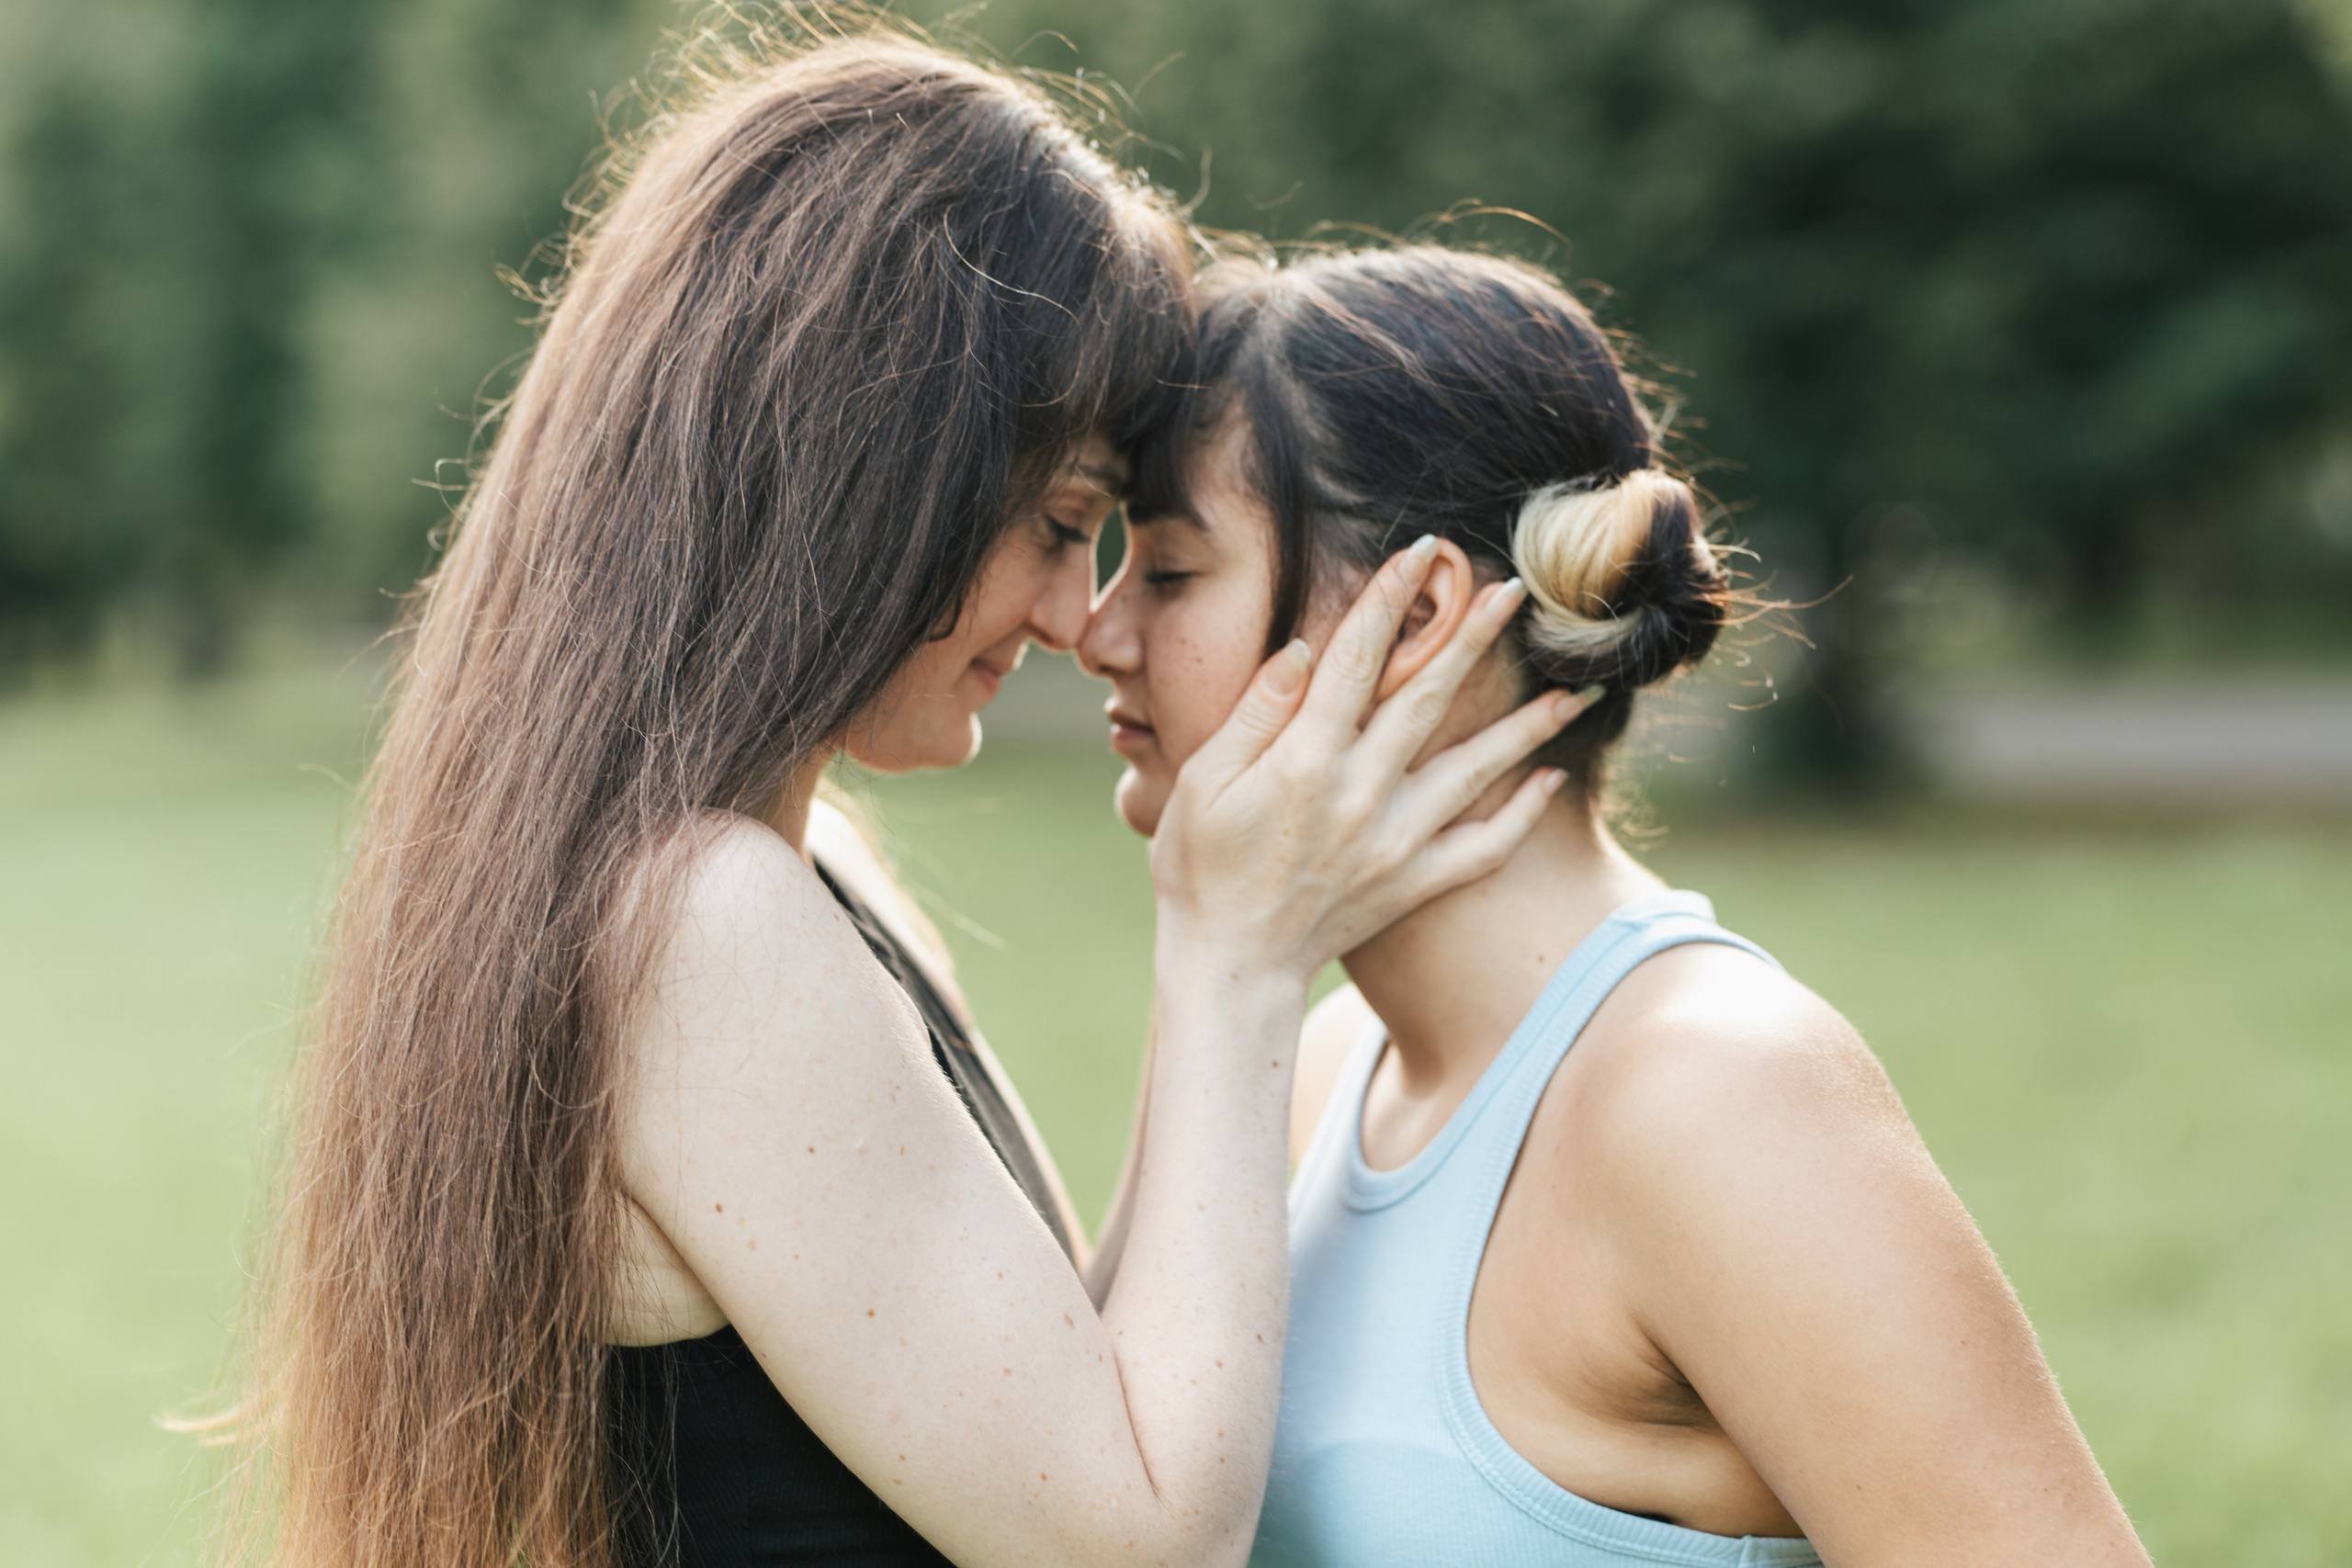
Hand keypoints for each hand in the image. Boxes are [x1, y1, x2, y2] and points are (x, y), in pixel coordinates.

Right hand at [1149, 539, 1591, 984]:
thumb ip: (1257, 713)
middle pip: (1429, 699)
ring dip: (1529, 726)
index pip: (1357, 660)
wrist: (1231, 965)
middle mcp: (1361, 794)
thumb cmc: (1201, 869)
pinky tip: (1549, 780)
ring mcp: (1396, 841)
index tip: (1420, 554)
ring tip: (1576, 689)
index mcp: (1304, 761)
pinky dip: (1521, 814)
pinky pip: (1483, 847)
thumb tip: (1303, 649)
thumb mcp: (1204, 782)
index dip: (1389, 599)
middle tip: (1515, 592)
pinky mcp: (1413, 883)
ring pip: (1476, 770)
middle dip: (1474, 638)